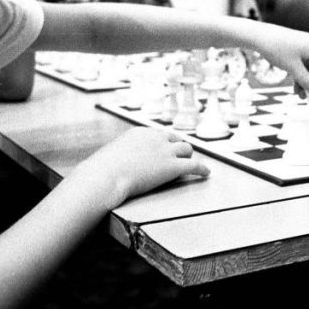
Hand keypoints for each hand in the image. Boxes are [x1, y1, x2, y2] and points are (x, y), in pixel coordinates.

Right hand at [78, 127, 209, 208]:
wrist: (106, 176)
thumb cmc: (101, 171)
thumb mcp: (110, 157)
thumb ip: (118, 157)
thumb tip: (111, 164)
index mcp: (140, 133)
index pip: (158, 135)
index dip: (164, 143)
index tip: (165, 148)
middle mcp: (156, 138)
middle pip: (175, 139)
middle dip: (178, 147)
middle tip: (181, 155)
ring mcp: (166, 151)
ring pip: (186, 150)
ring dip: (190, 156)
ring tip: (192, 163)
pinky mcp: (173, 166)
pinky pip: (193, 165)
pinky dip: (202, 169)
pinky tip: (206, 172)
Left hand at [246, 22, 308, 95]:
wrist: (259, 36)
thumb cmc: (276, 49)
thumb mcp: (293, 68)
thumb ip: (306, 81)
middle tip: (303, 97)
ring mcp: (304, 46)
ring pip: (307, 67)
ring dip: (303, 80)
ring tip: (298, 94)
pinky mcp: (296, 47)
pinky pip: (300, 63)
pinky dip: (298, 73)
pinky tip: (295, 85)